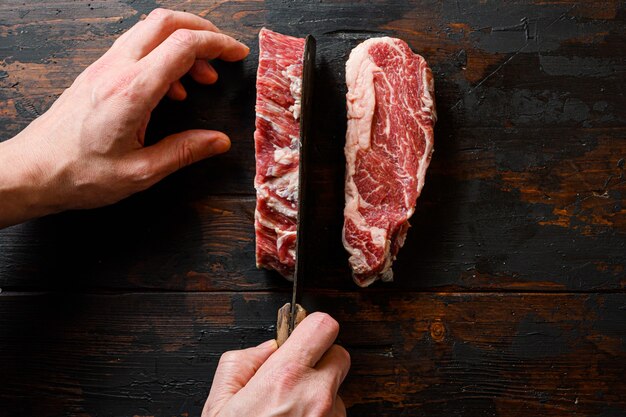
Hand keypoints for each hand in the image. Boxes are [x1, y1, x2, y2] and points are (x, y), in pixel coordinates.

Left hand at [0, 8, 248, 227]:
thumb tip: (218, 141)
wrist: (31, 171)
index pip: (183, 45)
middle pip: (165, 21)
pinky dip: (162, 55)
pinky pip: (135, 47)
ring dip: (182, 43)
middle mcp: (116, 69)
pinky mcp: (96, 73)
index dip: (217, 44)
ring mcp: (103, 67)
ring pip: (149, 30)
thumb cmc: (79, 174)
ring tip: (202, 78)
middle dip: (202, 30)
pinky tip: (172, 89)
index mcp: (131, 91)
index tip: (237, 54)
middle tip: (224, 53)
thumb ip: (183, 152)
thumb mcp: (140, 172)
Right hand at [203, 312, 350, 416]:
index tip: (302, 333)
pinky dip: (321, 416)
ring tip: (289, 413)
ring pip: (338, 390)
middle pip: (340, 354)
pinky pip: (336, 415)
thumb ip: (243, 361)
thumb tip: (267, 348)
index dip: (312, 326)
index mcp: (286, 377)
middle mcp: (316, 396)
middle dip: (321, 358)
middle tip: (297, 374)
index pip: (324, 327)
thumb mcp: (219, 400)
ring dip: (321, 393)